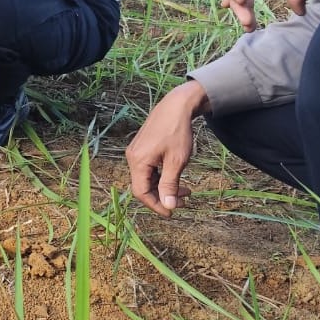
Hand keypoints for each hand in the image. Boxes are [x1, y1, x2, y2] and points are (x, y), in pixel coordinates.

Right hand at [125, 80, 208, 216]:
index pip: (141, 192)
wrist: (176, 106)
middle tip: (185, 200)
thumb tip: (168, 206)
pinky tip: (176, 176)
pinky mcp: (142, 148)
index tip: (173, 212)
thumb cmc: (177, 132)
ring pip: (147, 178)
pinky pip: (149, 169)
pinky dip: (162, 177)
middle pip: (143, 186)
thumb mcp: (176, 161)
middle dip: (163, 196)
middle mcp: (133, 158)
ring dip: (165, 187)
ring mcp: (136, 152)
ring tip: (186, 189)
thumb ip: (170, 184)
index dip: (156, 205)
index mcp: (138, 161)